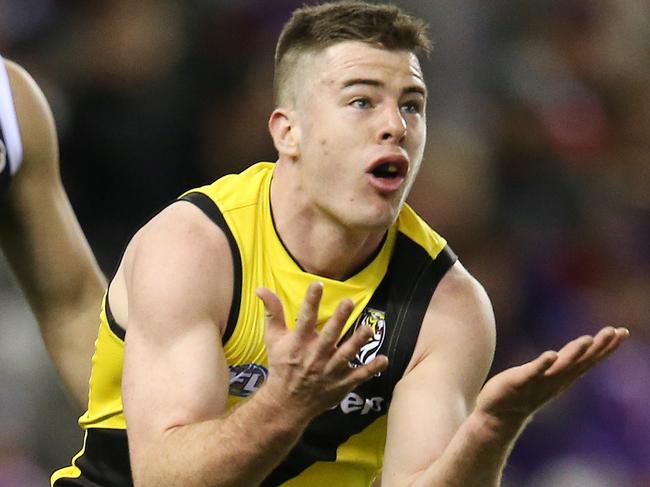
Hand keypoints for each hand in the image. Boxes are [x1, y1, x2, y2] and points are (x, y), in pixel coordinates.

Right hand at [256, 282, 388, 418]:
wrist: (286, 404)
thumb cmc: (281, 366)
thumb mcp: (273, 339)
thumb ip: (272, 312)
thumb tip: (261, 288)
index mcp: (298, 344)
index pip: (304, 319)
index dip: (311, 301)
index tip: (318, 284)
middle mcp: (314, 357)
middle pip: (328, 336)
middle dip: (338, 319)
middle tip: (348, 302)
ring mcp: (329, 372)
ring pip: (345, 355)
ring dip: (357, 342)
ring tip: (369, 329)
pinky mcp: (341, 384)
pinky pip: (358, 376)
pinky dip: (371, 369)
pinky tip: (384, 359)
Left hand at [475, 326, 628, 429]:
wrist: (498, 416)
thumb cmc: (523, 392)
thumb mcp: (546, 376)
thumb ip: (560, 364)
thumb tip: (576, 351)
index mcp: (562, 376)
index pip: (588, 359)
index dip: (605, 347)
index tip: (622, 331)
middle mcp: (555, 379)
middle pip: (581, 361)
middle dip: (599, 347)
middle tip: (616, 332)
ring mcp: (538, 381)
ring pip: (560, 366)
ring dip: (574, 353)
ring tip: (588, 339)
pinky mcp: (519, 382)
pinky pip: (533, 372)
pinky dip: (543, 364)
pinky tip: (552, 354)